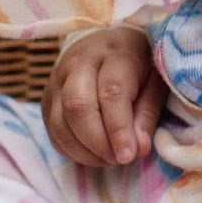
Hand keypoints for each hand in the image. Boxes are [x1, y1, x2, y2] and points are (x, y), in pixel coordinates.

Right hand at [42, 25, 165, 167]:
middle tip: (118, 158)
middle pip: (77, 105)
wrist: (107, 43)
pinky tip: (94, 154)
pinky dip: (72, 151)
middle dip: (97, 142)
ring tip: (109, 158)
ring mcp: (56, 80)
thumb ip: (147, 114)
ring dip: (84, 151)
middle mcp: (78, 62)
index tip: (129, 155)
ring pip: (60, 123)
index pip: (111, 92)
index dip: (119, 129)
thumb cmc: (138, 65)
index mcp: (113, 52)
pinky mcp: (46, 99)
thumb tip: (138, 148)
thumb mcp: (155, 82)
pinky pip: (52, 132)